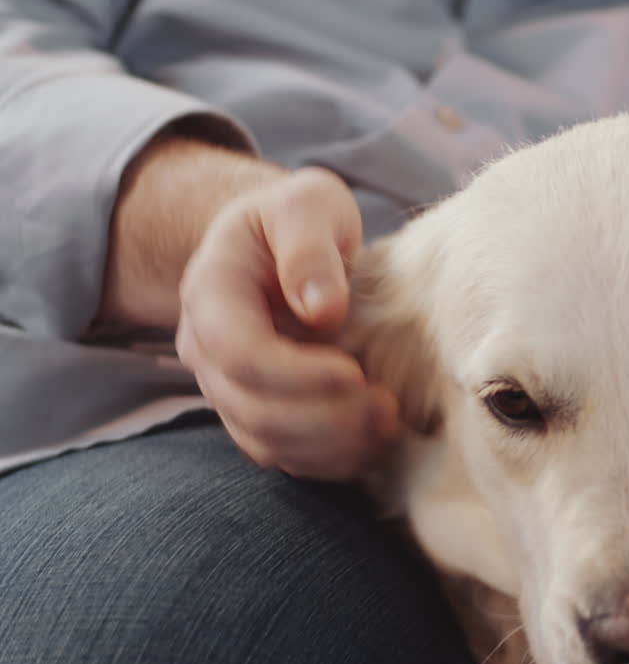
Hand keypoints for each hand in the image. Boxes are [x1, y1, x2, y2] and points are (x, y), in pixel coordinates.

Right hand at [175, 166, 400, 479]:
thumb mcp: (306, 203)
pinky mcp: (258, 413)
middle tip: (386, 407)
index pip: (238, 353)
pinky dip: (329, 460)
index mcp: (209, 293)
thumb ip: (309, 246)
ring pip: (265, 441)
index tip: (355, 373)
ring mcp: (228, 387)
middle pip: (251, 408)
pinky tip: (376, 444)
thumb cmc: (298, 219)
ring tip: (389, 425)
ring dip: (330, 445)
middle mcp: (206, 350)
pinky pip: (284, 455)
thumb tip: (323, 310)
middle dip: (323, 417)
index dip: (296, 374)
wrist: (281, 243)